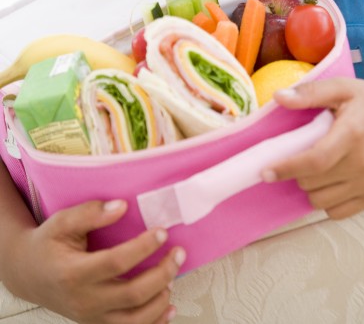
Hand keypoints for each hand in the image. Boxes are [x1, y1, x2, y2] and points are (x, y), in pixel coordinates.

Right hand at [7, 199, 183, 323]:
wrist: (29, 274)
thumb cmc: (48, 245)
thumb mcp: (62, 222)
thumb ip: (91, 212)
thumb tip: (122, 206)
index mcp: (74, 273)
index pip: (116, 263)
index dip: (143, 248)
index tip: (162, 232)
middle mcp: (84, 300)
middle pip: (132, 295)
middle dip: (162, 274)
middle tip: (179, 253)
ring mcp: (91, 316)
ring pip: (134, 320)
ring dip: (160, 299)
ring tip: (174, 275)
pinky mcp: (97, 323)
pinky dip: (153, 322)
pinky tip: (168, 306)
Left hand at [262, 78, 363, 219]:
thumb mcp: (344, 88)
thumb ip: (310, 92)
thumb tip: (279, 97)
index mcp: (353, 133)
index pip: (315, 161)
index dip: (287, 168)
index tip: (266, 171)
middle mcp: (363, 163)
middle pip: (313, 183)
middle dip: (296, 172)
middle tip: (299, 155)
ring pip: (322, 201)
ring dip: (310, 187)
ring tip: (315, 167)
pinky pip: (338, 212)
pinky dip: (326, 200)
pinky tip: (329, 181)